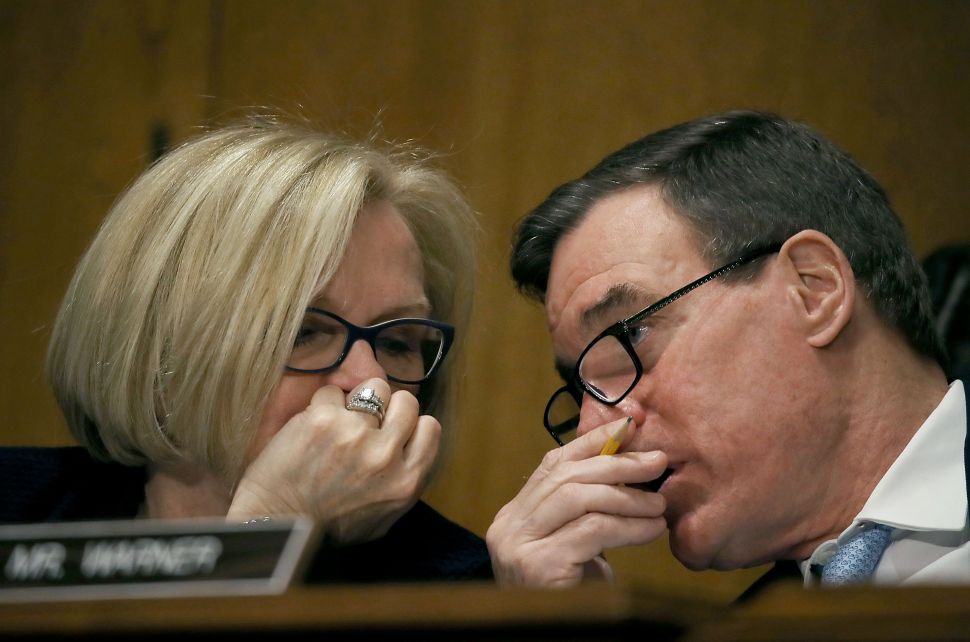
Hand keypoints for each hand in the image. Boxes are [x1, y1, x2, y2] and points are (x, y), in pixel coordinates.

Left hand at [227, 378, 439, 543]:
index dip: (410, 425)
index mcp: (406, 482)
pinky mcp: (323, 419)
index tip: (392, 431)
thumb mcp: (383, 518)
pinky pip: (332, 391)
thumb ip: (404, 480)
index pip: (430, 427)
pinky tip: (312, 428)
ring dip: (357, 400)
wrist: (277, 523)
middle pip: (406, 401)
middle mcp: (386, 456)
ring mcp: (355, 434)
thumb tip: (414, 441)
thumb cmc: (328, 524)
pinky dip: (322, 404)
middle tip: (367, 422)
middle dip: (388, 407)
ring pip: (373, 387)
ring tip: (339, 422)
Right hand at [486, 417, 667, 587]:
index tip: (628, 426)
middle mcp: (507, 526)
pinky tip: (652, 530)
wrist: (553, 637)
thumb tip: (628, 460)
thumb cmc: (571, 597)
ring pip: (579, 497)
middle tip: (657, 461)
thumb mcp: (575, 546)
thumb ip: (585, 510)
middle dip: (617, 463)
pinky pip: (593, 531)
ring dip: (627, 496)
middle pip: (566, 476)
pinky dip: (629, 526)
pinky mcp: (539, 566)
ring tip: (659, 504)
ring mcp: (518, 546)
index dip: (591, 442)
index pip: (552, 465)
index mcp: (513, 516)